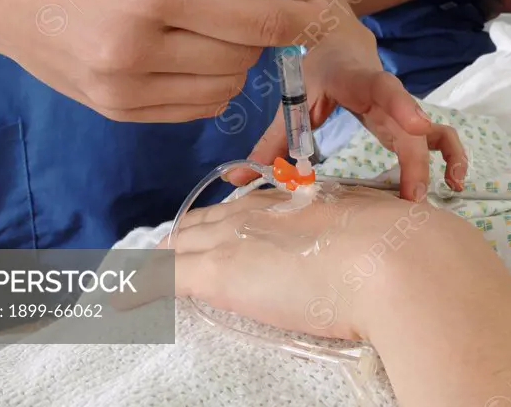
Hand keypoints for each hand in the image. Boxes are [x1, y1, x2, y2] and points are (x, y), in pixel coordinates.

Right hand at [0, 0, 329, 122]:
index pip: (255, 20)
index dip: (301, 19)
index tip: (323, 11)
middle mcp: (135, 47)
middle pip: (245, 54)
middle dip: (257, 28)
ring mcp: (123, 88)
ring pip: (227, 85)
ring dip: (235, 56)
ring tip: (203, 22)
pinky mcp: (118, 112)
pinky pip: (200, 107)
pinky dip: (211, 81)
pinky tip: (185, 52)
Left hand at [127, 187, 457, 340]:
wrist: (395, 260)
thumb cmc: (396, 251)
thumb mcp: (376, 240)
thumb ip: (361, 247)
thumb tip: (376, 260)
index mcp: (291, 207)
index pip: (237, 214)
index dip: (215, 228)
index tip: (198, 240)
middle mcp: (258, 215)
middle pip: (200, 227)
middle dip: (176, 243)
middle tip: (154, 260)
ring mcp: (237, 241)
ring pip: (178, 249)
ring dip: (153, 266)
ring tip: (127, 282)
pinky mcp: (220, 270)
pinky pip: (163, 278)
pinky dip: (137, 290)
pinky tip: (114, 303)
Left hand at [236, 23, 467, 201]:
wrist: (339, 35)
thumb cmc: (316, 68)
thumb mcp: (293, 98)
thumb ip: (271, 140)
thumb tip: (240, 178)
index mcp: (358, 80)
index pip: (383, 88)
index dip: (401, 106)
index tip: (416, 128)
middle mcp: (388, 94)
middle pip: (410, 127)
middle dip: (415, 162)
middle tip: (410, 200)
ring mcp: (402, 107)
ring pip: (436, 129)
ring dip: (446, 157)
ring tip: (448, 189)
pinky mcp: (408, 119)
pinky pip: (436, 136)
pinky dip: (447, 156)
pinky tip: (450, 182)